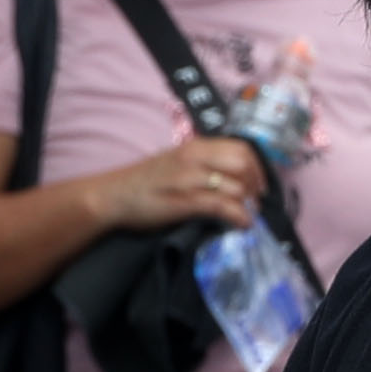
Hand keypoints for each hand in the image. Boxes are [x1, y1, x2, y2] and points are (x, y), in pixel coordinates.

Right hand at [94, 136, 262, 233]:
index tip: (258, 186)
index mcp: (195, 147)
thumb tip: (237, 177)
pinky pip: (224, 206)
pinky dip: (240, 217)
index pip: (242, 148)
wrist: (112, 196)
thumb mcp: (178, 162)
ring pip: (237, 187)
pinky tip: (243, 224)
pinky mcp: (185, 201)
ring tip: (248, 215)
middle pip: (245, 165)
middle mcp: (195, 158)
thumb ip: (205, 163)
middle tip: (254, 201)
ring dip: (249, 205)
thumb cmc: (146, 182)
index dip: (257, 168)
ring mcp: (190, 179)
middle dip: (256, 185)